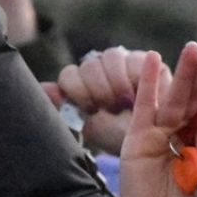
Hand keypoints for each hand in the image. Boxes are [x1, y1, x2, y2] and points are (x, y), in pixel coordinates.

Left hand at [43, 47, 164, 155]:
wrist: (151, 139)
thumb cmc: (118, 135)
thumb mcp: (90, 127)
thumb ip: (65, 109)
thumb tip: (44, 88)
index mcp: (81, 82)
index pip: (69, 76)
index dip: (79, 91)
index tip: (92, 109)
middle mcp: (98, 68)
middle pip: (89, 66)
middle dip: (99, 88)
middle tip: (111, 107)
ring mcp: (120, 61)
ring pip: (110, 57)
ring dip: (116, 81)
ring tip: (126, 101)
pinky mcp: (142, 60)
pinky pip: (134, 59)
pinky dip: (135, 76)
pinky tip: (140, 92)